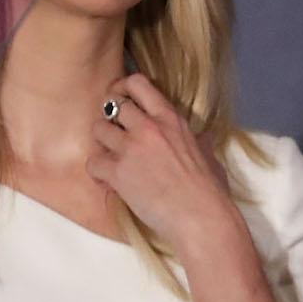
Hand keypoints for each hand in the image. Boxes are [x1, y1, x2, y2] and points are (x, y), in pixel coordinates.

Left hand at [87, 72, 239, 250]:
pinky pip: (92, 163)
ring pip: (98, 129)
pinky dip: (99, 174)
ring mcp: (131, 148)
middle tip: (116, 135)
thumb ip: (197, 141)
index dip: (123, 88)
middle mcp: (149, 128)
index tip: (123, 99)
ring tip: (114, 160)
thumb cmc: (210, 191)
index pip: (138, 84)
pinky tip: (111, 183)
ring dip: (103, 145)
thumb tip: (203, 137)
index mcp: (171, 120)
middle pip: (111, 104)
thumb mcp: (208, 155)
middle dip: (110, 118)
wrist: (202, 218)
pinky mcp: (118, 172)